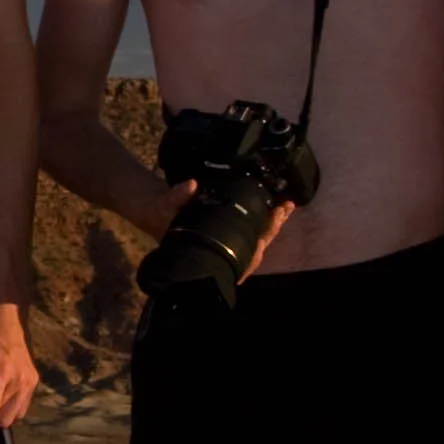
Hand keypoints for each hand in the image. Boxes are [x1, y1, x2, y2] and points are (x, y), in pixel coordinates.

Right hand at [137, 177, 291, 282]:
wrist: (156, 211)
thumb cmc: (161, 213)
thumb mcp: (165, 204)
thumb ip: (177, 196)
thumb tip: (190, 185)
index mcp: (210, 251)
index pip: (238, 257)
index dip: (254, 249)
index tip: (265, 237)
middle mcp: (222, 250)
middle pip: (255, 247)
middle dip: (271, 229)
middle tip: (283, 210)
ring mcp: (229, 241)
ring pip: (258, 238)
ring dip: (273, 222)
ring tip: (287, 206)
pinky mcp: (232, 230)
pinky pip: (254, 228)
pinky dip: (266, 218)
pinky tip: (277, 205)